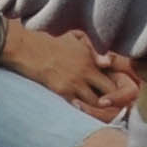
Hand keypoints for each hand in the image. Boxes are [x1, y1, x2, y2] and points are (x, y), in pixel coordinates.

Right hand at [10, 23, 140, 115]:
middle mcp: (86, 72)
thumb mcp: (76, 37)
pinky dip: (82, 109)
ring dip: (97, 107)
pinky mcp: (62, 91)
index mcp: (91, 59)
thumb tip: (107, 62)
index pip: (114, 79)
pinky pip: (78, 106)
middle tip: (110, 106)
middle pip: (109, 93)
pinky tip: (80, 108)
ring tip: (96, 109)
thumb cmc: (52, 42)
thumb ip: (93, 48)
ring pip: (95, 103)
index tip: (116, 94)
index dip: (118, 89)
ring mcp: (74, 83)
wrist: (29, 49)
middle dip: (112, 101)